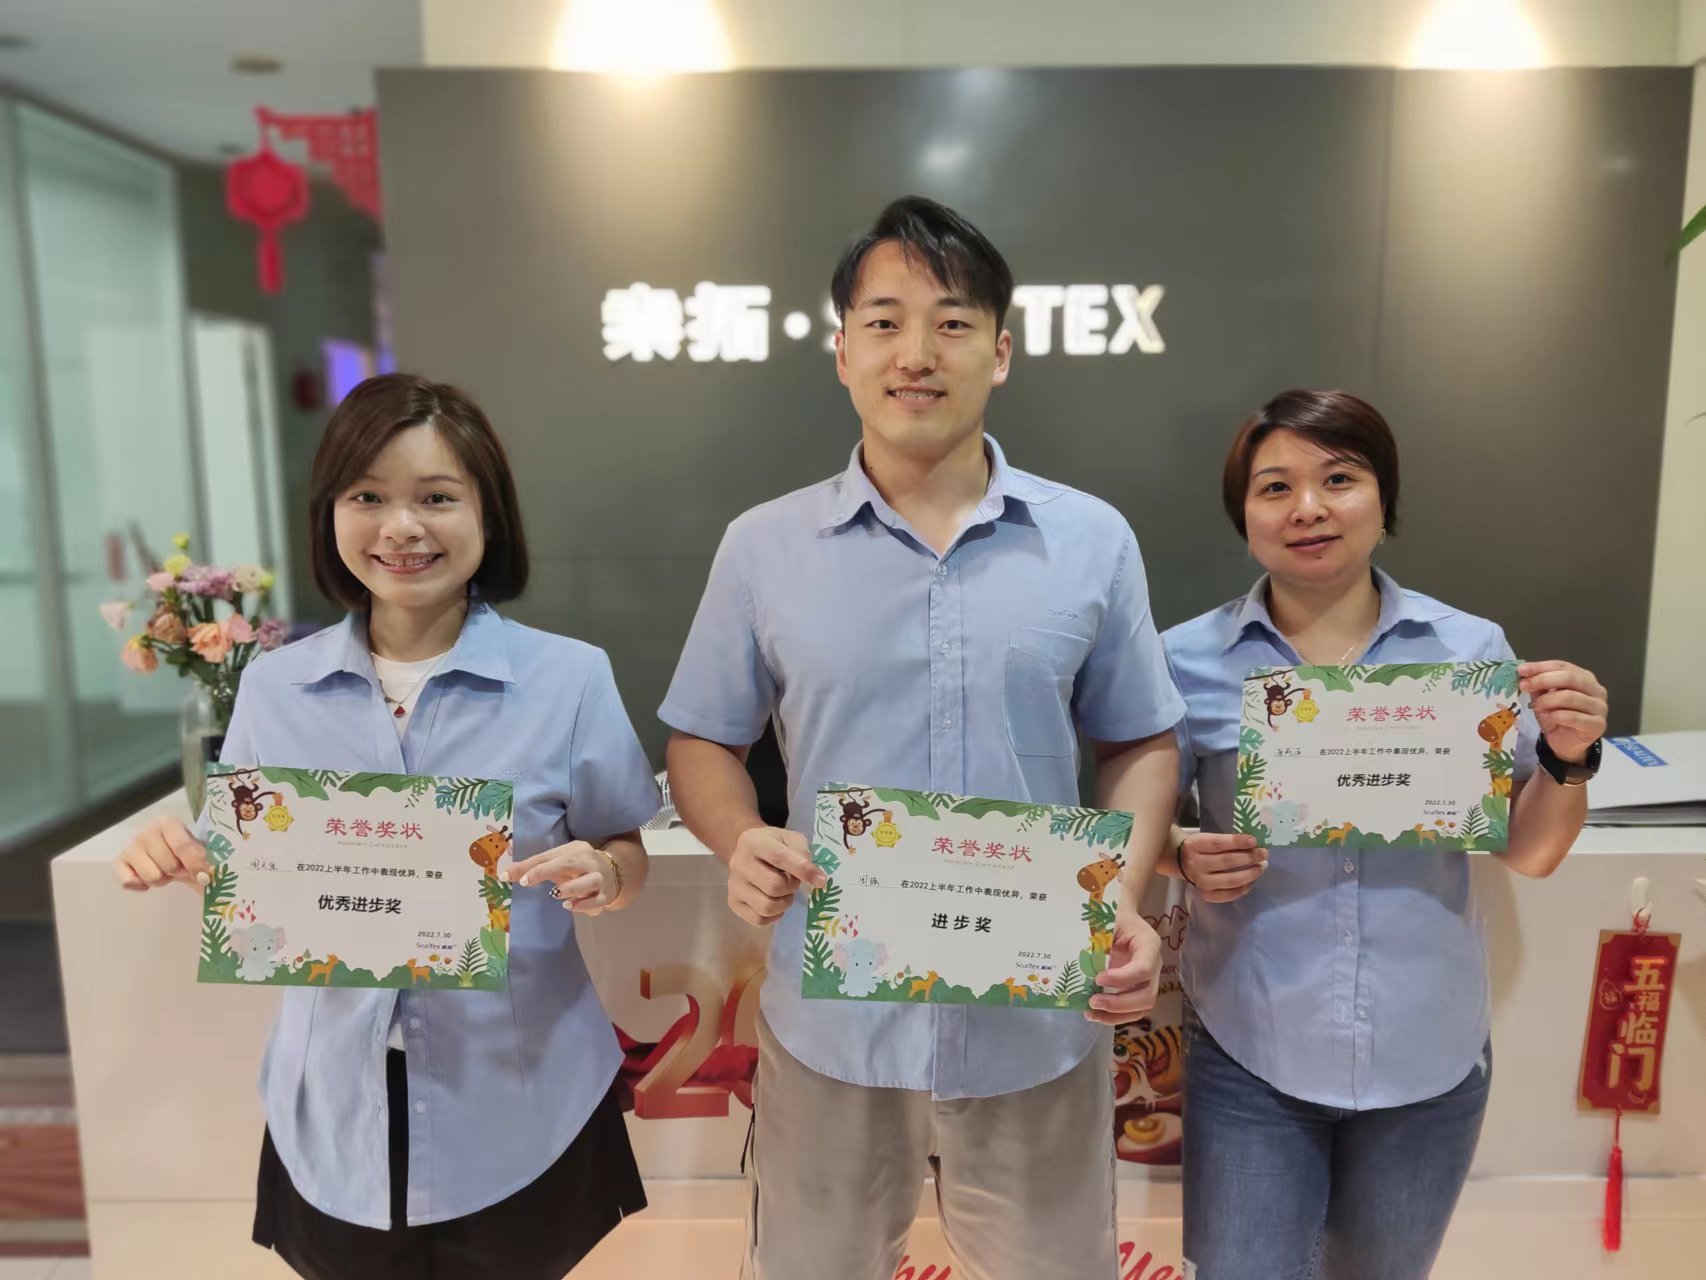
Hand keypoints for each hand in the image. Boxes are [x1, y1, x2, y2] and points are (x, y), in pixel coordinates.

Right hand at [113, 816, 210, 890]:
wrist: (173, 857)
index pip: (181, 845)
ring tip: (165, 872)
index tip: (204, 874)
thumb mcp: (200, 850)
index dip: (194, 863)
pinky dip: (140, 885)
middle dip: (178, 872)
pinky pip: (128, 881)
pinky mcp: (119, 862)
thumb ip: (202, 856)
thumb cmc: (187, 852)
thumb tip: (207, 870)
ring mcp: (131, 847)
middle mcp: (146, 831)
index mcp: (168, 823)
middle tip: (180, 869)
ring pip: (151, 876)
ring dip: (162, 879)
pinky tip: (147, 879)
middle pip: (168, 864)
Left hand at [510, 841, 615, 915]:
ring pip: (589, 881)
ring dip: (571, 888)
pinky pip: (596, 900)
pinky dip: (583, 905)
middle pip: (569, 862)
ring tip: (555, 895)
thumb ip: (533, 868)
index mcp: (575, 849)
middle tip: (526, 882)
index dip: (531, 867)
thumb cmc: (577, 868)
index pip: (549, 856)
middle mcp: (589, 860)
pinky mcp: (605, 895)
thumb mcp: (557, 863)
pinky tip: (569, 906)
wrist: (612, 873)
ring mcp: (599, 878)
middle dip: (546, 871)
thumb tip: (504, 874)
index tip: (513, 878)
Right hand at [726, 826, 824, 926]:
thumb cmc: (774, 844)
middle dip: (792, 887)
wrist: (748, 851)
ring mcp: (733, 885)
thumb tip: (816, 879)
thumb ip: (803, 853)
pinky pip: (758, 920)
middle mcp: (738, 864)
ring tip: (785, 892)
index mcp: (753, 842)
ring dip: (784, 903)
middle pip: (773, 886)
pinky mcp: (733, 902)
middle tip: (794, 881)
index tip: (821, 881)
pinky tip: (775, 902)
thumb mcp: (790, 838)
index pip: (778, 857)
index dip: (802, 870)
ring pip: (766, 907)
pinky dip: (774, 916)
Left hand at [1087, 908, 1160, 1025]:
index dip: (1123, 978)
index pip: (1144, 968)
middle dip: (1119, 1003)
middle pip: (1147, 995)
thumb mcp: (1108, 920)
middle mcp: (1154, 965)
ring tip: (1090, 1013)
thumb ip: (1099, 939)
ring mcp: (1149, 980)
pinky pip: (1132, 1010)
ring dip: (1116, 1015)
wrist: (1122, 917)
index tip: (1098, 979)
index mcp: (1149, 944)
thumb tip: (1079, 962)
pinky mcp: (1138, 989)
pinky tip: (1095, 1015)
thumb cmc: (1115, 915)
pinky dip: (1114, 1016)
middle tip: (1093, 1001)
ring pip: (1142, 1007)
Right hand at [1180, 832, 1266, 902]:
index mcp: (1195, 846)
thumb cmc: (1199, 848)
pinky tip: (1251, 882)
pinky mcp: (1206, 895)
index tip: (1254, 841)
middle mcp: (1196, 865)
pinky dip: (1243, 888)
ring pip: (1230, 880)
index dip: (1238, 842)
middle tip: (1264, 854)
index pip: (1219, 844)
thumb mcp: (1206, 838)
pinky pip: (1229, 894)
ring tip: (1262, 867)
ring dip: (1250, 873)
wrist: (1180, 863)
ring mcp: (1201, 882)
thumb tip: (1253, 844)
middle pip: (1227, 862)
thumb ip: (1226, 841)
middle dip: (1249, 857)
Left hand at [1518, 661, 1606, 764]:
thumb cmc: (1556, 717)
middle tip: (1524, 686)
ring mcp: (1600, 707)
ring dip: (1548, 700)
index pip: (1563, 666)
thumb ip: (1538, 685)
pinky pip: (1575, 717)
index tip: (1521, 670)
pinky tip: (1547, 716)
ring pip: (1571, 697)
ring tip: (1535, 706)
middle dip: (1543, 680)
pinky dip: (1557, 715)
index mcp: (1585, 678)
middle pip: (1570, 678)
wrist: (1565, 743)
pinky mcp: (1598, 725)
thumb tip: (1525, 674)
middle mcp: (1597, 690)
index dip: (1541, 667)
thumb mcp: (1543, 698)